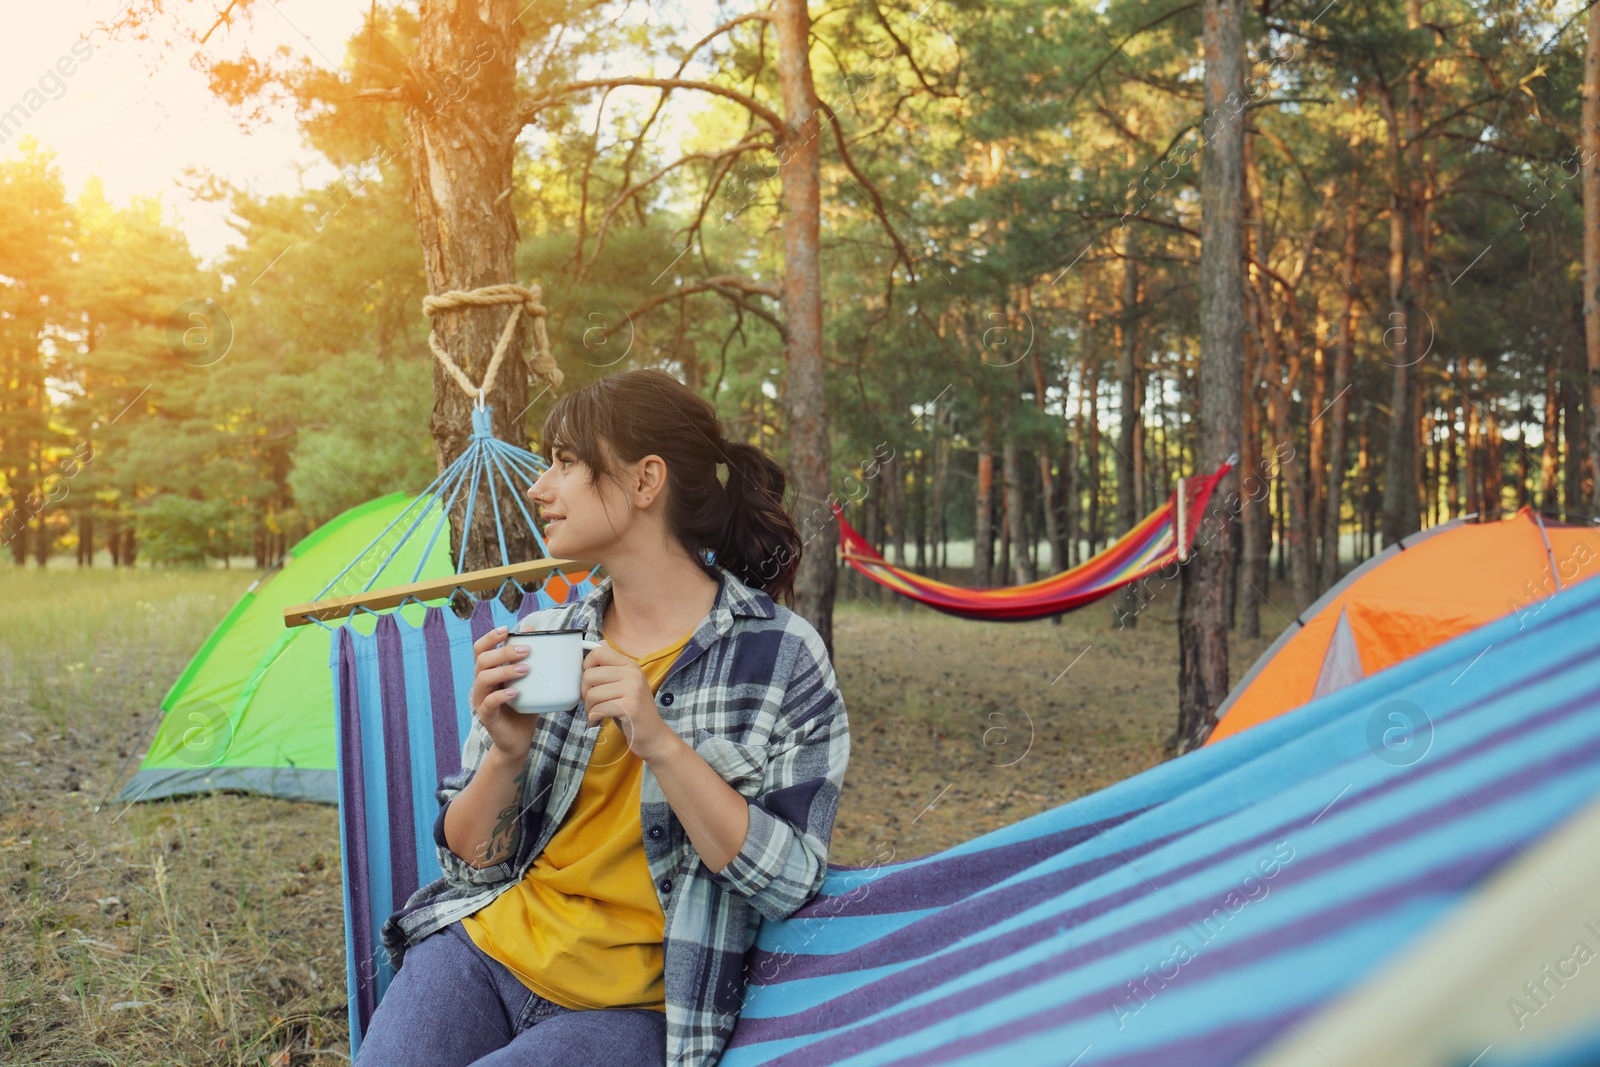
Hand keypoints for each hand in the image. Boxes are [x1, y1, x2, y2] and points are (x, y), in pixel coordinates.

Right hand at [468, 626, 541, 762]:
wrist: (518, 740)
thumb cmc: (523, 708)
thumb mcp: (530, 683)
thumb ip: (531, 661)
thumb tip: (536, 634)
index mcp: (488, 672)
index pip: (480, 650)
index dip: (489, 637)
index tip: (506, 630)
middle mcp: (481, 684)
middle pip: (482, 660)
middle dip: (503, 651)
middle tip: (526, 650)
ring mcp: (481, 700)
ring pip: (483, 678)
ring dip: (504, 670)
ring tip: (525, 669)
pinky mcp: (486, 715)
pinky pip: (488, 702)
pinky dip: (502, 695)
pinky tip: (516, 692)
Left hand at [580, 643, 675, 761]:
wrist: (653, 735)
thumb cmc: (634, 710)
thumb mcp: (625, 683)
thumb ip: (612, 665)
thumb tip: (600, 643)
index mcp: (630, 664)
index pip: (598, 653)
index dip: (586, 667)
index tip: (590, 682)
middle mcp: (632, 673)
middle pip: (589, 675)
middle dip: (584, 692)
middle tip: (592, 703)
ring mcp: (632, 690)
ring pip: (591, 694)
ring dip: (589, 708)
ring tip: (596, 713)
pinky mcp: (629, 707)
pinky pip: (598, 708)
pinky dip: (593, 718)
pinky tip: (598, 721)